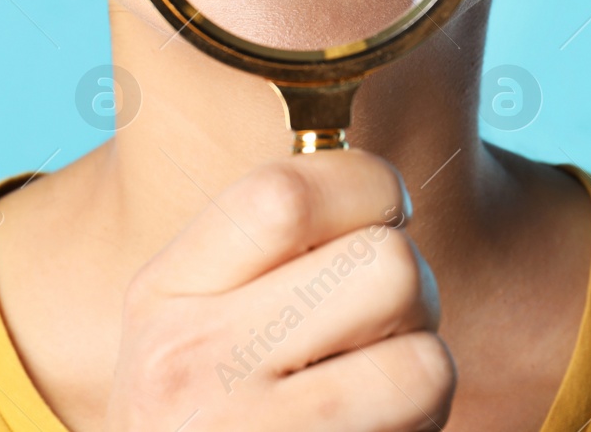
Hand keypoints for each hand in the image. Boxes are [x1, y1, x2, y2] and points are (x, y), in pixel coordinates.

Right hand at [105, 150, 454, 430]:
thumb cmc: (206, 414)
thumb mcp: (188, 323)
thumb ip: (263, 250)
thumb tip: (383, 186)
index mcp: (162, 297)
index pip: (287, 193)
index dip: (367, 184)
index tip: (382, 209)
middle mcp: (192, 369)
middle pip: (386, 266)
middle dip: (412, 287)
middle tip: (381, 320)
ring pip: (428, 356)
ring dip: (424, 367)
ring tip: (376, 388)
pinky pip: (426, 422)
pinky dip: (423, 426)